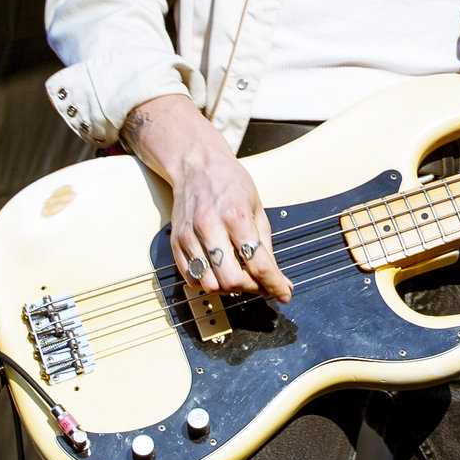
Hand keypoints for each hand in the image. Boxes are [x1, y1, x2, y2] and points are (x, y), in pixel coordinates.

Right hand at [122, 95, 290, 301]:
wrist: (196, 165)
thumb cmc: (230, 184)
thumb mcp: (257, 209)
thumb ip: (266, 247)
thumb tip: (281, 283)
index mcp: (236, 216)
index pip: (258, 264)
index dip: (274, 285)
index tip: (284, 294)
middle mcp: (210, 227)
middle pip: (232, 280)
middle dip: (251, 288)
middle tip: (259, 282)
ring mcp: (189, 237)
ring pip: (210, 284)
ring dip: (228, 288)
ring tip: (238, 275)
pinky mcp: (176, 243)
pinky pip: (191, 279)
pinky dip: (208, 282)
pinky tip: (218, 271)